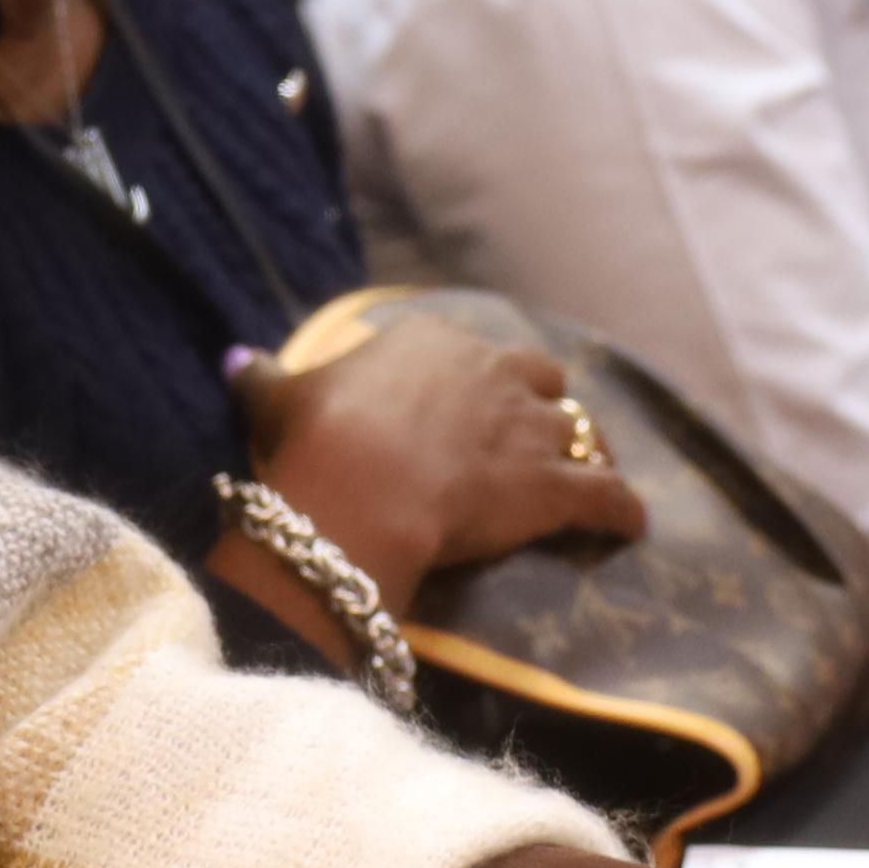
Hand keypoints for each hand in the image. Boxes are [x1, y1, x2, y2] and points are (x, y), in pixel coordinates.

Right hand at [236, 314, 651, 600]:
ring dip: (585, 450)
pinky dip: (621, 509)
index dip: (469, 378)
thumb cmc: (313, 439)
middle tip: (526, 436)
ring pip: (578, 429)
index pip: (463, 350)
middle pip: (536, 376)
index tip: (461, 402)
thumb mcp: (277, 400)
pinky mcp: (552, 485)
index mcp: (428, 342)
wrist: (356, 489)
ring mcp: (527, 426)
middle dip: (536, 402)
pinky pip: (605, 495)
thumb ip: (264, 378)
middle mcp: (490, 370)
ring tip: (589, 470)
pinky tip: (632, 525)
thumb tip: (236, 359)